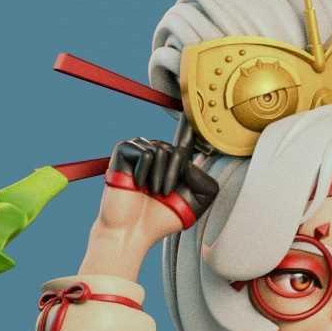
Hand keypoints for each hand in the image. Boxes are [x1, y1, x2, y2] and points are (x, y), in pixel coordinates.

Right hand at [96, 125, 219, 245]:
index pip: (187, 137)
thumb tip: (189, 161)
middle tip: (162, 194)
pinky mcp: (124, 151)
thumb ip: (207, 184)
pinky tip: (135, 185)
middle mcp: (158, 151)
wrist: (131, 232)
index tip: (196, 98)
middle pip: (177, 149)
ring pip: (161, 150)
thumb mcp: (196, 205)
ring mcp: (140, 149)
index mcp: (174, 161)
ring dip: (158, 177)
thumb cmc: (161, 219)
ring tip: (149, 192)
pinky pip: (144, 153)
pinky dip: (143, 173)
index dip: (193, 120)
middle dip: (174, 175)